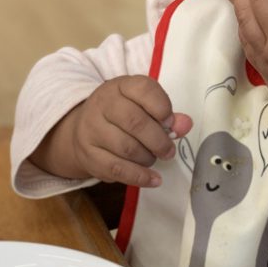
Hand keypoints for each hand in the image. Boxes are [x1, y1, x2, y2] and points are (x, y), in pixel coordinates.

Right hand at [34, 76, 192, 187]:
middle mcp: (102, 104)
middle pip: (135, 122)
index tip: (171, 122)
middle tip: (169, 151)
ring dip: (148, 158)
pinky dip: (140, 177)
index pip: (143, 89)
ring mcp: (91, 130)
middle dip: (159, 140)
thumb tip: (185, 125)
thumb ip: (166, 115)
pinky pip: (117, 169)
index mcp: (120, 86)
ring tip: (153, 158)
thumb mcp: (142, 106)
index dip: (162, 107)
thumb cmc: (120, 116)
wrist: (82, 130)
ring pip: (127, 148)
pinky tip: (154, 179)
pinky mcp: (89, 155)